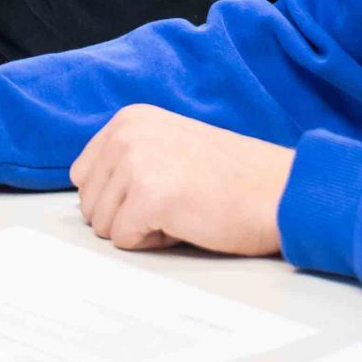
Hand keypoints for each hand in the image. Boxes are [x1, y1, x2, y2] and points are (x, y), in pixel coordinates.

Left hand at [67, 106, 294, 255]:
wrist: (278, 192)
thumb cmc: (232, 179)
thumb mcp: (168, 147)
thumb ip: (128, 159)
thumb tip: (89, 194)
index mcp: (129, 119)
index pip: (83, 176)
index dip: (118, 198)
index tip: (160, 189)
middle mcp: (127, 133)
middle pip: (89, 204)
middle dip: (127, 216)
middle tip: (177, 202)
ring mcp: (136, 162)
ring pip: (103, 225)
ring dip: (141, 229)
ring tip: (182, 209)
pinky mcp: (148, 195)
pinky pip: (124, 240)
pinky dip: (154, 243)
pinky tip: (186, 222)